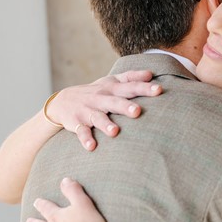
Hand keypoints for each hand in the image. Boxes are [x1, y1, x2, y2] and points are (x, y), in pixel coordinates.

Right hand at [46, 71, 162, 149]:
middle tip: (137, 111)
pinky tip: (91, 147)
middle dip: (125, 106)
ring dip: (106, 124)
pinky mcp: (77, 122)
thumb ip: (131, 77)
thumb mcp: (112, 82)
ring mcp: (88, 110)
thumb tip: (151, 74)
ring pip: (98, 117)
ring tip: (114, 132)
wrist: (62, 101)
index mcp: (112, 88)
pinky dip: (86, 139)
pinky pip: (81, 131)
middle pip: (115, 102)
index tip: (159, 90)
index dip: (144, 87)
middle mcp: (101, 98)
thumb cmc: (96, 92)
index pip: (130, 86)